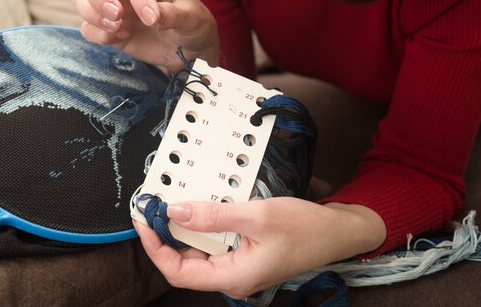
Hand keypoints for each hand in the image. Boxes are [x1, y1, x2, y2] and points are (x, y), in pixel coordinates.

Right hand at [73, 0, 219, 70]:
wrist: (191, 51)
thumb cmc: (194, 26)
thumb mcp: (192, 18)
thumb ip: (173, 15)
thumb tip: (152, 17)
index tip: (152, 19)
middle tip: (116, 16)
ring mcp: (117, 13)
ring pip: (83, 3)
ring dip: (94, 17)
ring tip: (119, 30)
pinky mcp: (112, 34)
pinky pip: (89, 30)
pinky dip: (98, 36)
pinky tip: (121, 39)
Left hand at [133, 197, 385, 298]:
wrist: (337, 231)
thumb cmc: (306, 228)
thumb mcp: (257, 217)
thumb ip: (214, 215)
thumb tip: (175, 212)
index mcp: (233, 277)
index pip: (179, 271)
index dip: (155, 248)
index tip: (143, 222)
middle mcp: (232, 277)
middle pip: (185, 262)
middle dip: (166, 235)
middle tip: (154, 207)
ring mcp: (238, 267)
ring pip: (199, 250)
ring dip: (184, 228)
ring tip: (172, 203)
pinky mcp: (243, 254)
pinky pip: (214, 242)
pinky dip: (204, 224)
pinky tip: (200, 206)